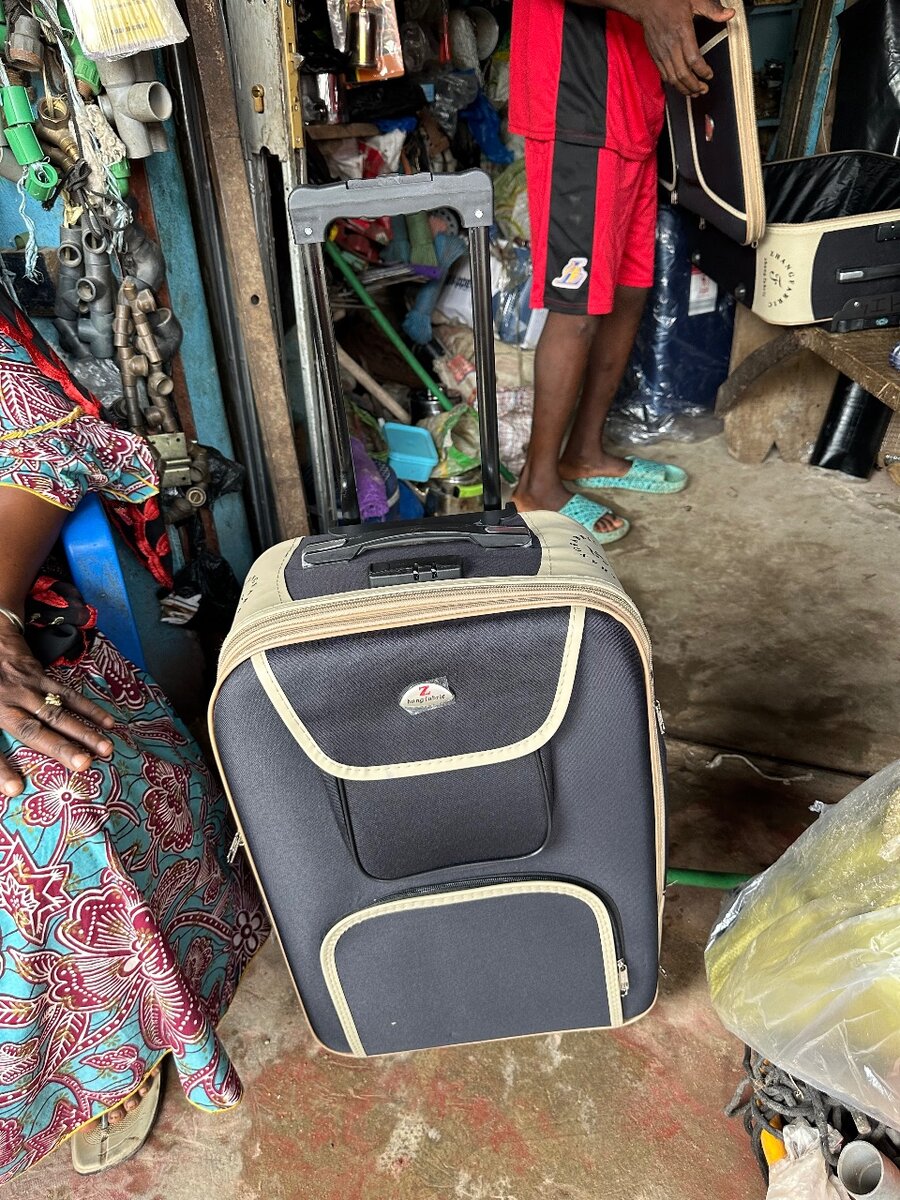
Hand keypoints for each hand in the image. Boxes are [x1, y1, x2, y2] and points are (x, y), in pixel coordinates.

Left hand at [0, 623, 114, 796]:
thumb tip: (4, 779)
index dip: (1, 771)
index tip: (15, 789)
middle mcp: (4, 703)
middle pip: (32, 730)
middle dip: (59, 748)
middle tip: (84, 765)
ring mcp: (24, 690)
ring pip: (56, 713)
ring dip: (83, 731)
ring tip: (106, 749)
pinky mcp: (39, 678)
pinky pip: (67, 695)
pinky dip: (88, 709)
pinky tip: (107, 723)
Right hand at [628, 0, 734, 96]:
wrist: (647, 4)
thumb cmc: (670, 1)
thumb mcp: (694, 0)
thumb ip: (712, 10)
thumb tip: (729, 14)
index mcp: (683, 32)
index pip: (694, 59)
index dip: (703, 71)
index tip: (709, 74)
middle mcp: (671, 46)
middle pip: (683, 73)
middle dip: (694, 85)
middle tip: (704, 89)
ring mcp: (662, 53)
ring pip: (673, 78)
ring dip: (684, 89)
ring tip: (694, 93)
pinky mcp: (655, 57)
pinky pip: (664, 75)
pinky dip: (673, 84)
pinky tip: (681, 86)